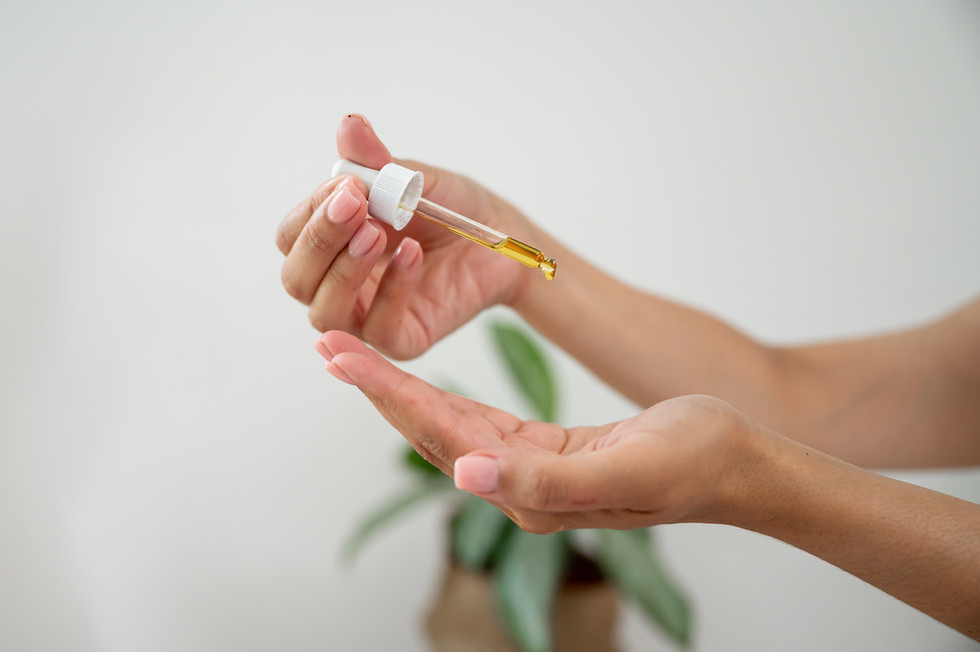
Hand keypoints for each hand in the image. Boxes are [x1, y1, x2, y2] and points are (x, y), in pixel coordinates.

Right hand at [277, 114, 537, 359]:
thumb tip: (350, 124)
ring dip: (346, 270)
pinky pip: (379, 327)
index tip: (346, 186)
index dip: (310, 213)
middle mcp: (339, 283)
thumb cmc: (451, 210)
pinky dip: (392, 289)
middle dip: (320, 240)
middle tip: (356, 205)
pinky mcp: (402, 338)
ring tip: (379, 233)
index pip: (291, 237)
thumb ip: (377, 160)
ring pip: (326, 311)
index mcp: (330, 244)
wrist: (503, 238)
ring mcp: (366, 316)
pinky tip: (412, 254)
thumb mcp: (414, 178)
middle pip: (297, 278)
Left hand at [315, 330, 754, 532]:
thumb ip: (545, 478)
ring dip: (400, 389)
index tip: (341, 355)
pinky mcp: (542, 451)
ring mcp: (528, 469)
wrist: (733, 464)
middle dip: (379, 388)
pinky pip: (476, 420)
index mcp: (529, 490)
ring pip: (447, 424)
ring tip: (355, 356)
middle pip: (431, 430)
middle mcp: (517, 485)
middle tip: (329, 344)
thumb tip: (466, 474)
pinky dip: (439, 394)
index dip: (391, 393)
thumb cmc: (692, 461)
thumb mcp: (625, 467)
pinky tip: (415, 380)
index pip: (442, 436)